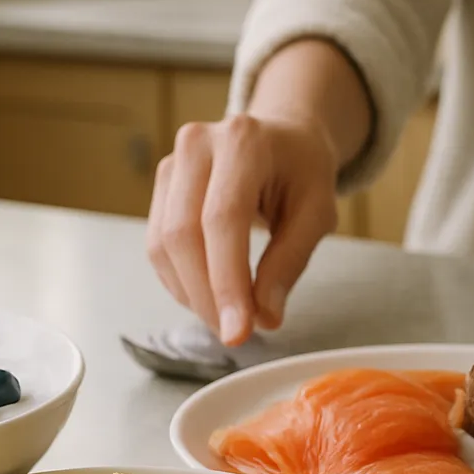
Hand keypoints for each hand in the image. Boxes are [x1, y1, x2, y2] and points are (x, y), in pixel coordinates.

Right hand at [146, 113, 339, 346]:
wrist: (283, 138)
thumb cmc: (303, 173)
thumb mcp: (317, 213)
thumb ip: (289, 262)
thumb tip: (263, 317)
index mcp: (243, 141)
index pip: (223, 220)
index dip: (226, 282)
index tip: (239, 332)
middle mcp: (197, 144)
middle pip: (183, 233)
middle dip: (206, 295)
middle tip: (234, 334)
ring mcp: (171, 162)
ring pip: (162, 244)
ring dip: (191, 294)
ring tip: (226, 318)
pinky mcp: (160, 185)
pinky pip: (156, 245)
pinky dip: (180, 281)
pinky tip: (208, 296)